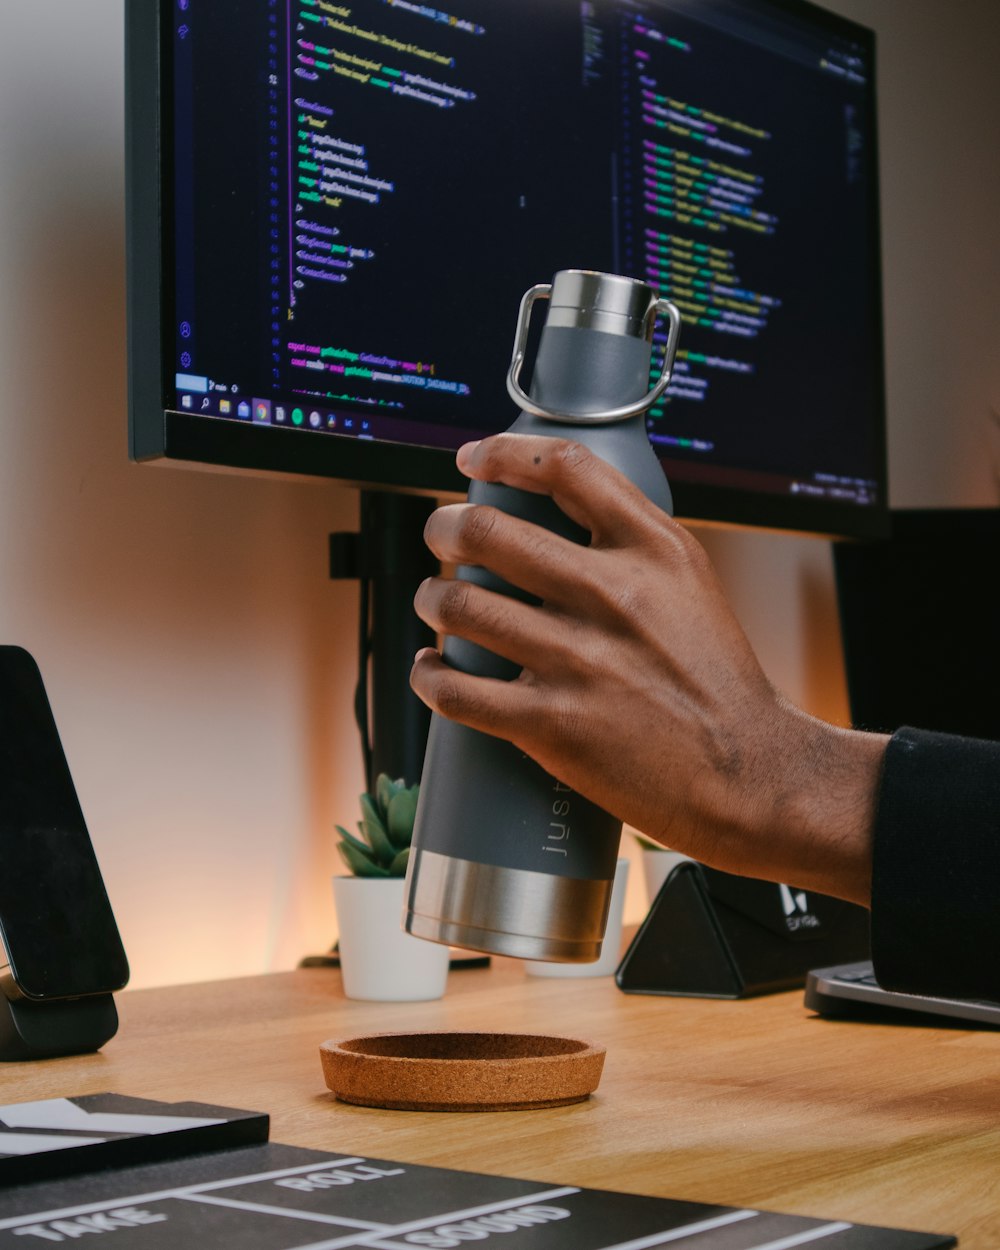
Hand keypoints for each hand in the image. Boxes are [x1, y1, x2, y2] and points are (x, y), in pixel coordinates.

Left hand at [410, 434, 883, 903]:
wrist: (747, 771)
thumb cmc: (715, 678)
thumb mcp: (692, 583)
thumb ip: (633, 541)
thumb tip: (560, 508)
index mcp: (653, 551)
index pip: (564, 468)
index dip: (502, 452)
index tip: (472, 459)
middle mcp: (613, 595)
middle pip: (488, 530)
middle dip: (446, 527)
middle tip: (442, 534)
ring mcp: (578, 660)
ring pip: (459, 605)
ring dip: (432, 598)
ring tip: (436, 602)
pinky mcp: (552, 724)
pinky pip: (456, 690)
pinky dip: (429, 674)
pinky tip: (432, 667)